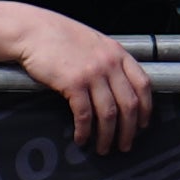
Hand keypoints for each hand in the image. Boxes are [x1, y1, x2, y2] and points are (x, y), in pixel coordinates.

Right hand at [3, 6, 155, 153]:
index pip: (143, 84)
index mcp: (118, 53)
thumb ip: (109, 61)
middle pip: (129, 104)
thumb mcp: (94, 43)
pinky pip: (84, 115)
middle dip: (129, 130)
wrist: (33, 30)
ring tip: (103, 148)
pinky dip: (84, 131)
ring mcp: (92, 73)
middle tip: (125, 145)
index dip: (146, 109)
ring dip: (108, 136)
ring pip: (109, 114)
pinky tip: (81, 139)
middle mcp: (110, 63)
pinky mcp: (73, 84)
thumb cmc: (59, 36)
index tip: (143, 124)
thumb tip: (118, 88)